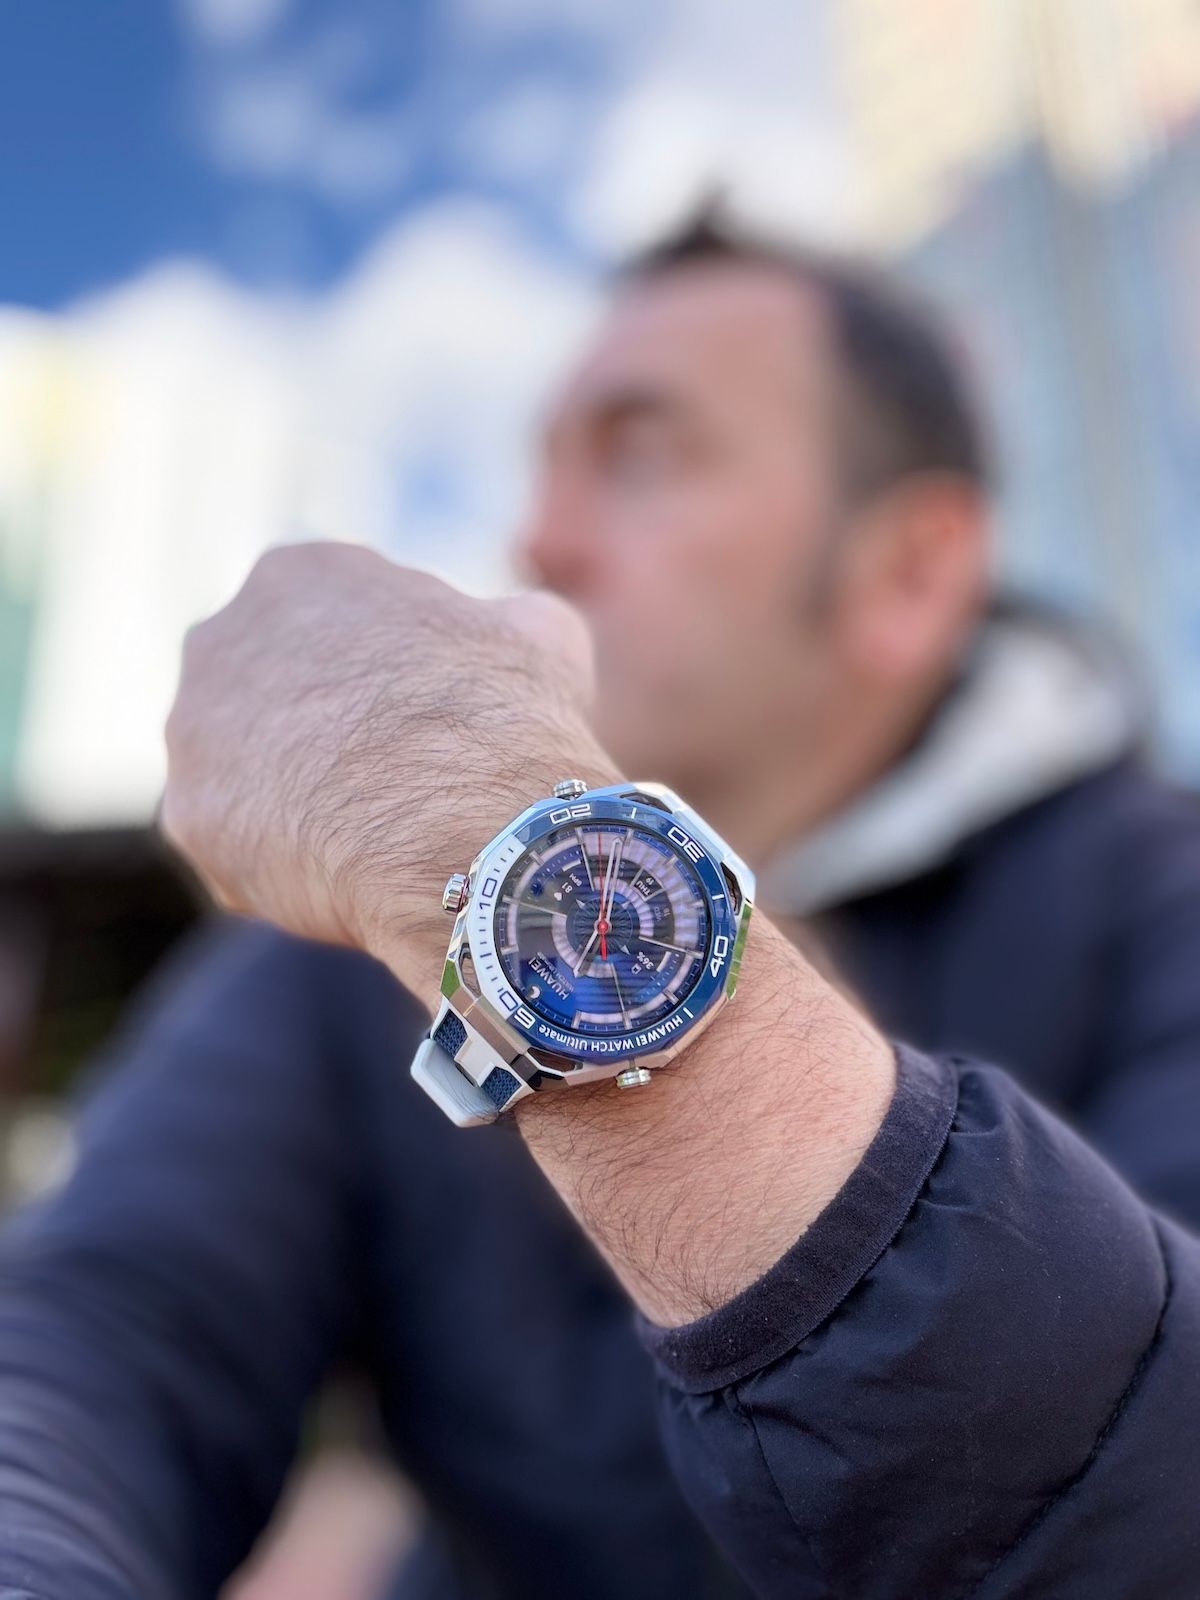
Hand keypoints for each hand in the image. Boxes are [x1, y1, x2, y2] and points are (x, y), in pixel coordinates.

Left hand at [161, 542, 617, 998]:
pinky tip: (342, 879)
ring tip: (370, 839)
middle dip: (318, 735)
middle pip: (270, 695)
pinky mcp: (187, 817)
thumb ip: (500, 625)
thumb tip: (512, 635)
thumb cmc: (507, 720)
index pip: (329, 626)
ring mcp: (194, 730)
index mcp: (300, 574)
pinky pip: (236, 847)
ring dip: (294, 802)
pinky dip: (283, 868)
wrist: (466, 829)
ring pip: (246, 774)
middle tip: (388, 783)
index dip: (384, 678)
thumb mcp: (539, 638)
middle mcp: (222, 636)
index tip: (424, 720)